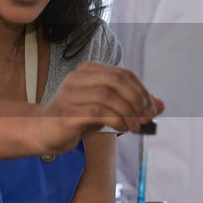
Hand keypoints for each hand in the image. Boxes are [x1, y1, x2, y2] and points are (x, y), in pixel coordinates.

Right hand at [34, 62, 162, 154]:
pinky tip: (121, 128)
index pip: (123, 74)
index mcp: (88, 71)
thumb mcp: (107, 109)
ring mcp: (69, 94)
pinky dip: (116, 121)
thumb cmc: (76, 118)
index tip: (151, 110)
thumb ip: (131, 105)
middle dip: (137, 99)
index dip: (142, 91)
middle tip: (145, 118)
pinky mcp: (66, 112)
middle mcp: (77, 78)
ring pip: (109, 96)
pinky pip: (98, 112)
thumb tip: (160, 106)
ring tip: (134, 127)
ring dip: (128, 113)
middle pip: (117, 80)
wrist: (43, 132)